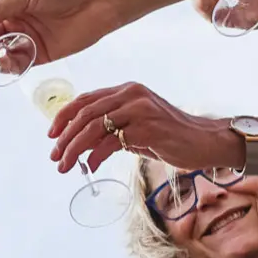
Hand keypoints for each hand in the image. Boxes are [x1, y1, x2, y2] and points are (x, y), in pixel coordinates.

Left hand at [48, 82, 239, 174]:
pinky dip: (95, 155)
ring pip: (94, 127)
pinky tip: (90, 166)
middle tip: (55, 155)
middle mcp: (131, 95)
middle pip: (85, 114)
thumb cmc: (170, 135)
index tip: (51, 135)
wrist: (205, 141)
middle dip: (65, 137)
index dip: (64, 116)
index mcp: (126, 90)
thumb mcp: (136, 125)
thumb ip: (112, 126)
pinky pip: (111, 142)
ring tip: (65, 165)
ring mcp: (139, 110)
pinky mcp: (147, 129)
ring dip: (74, 149)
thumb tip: (80, 141)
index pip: (85, 99)